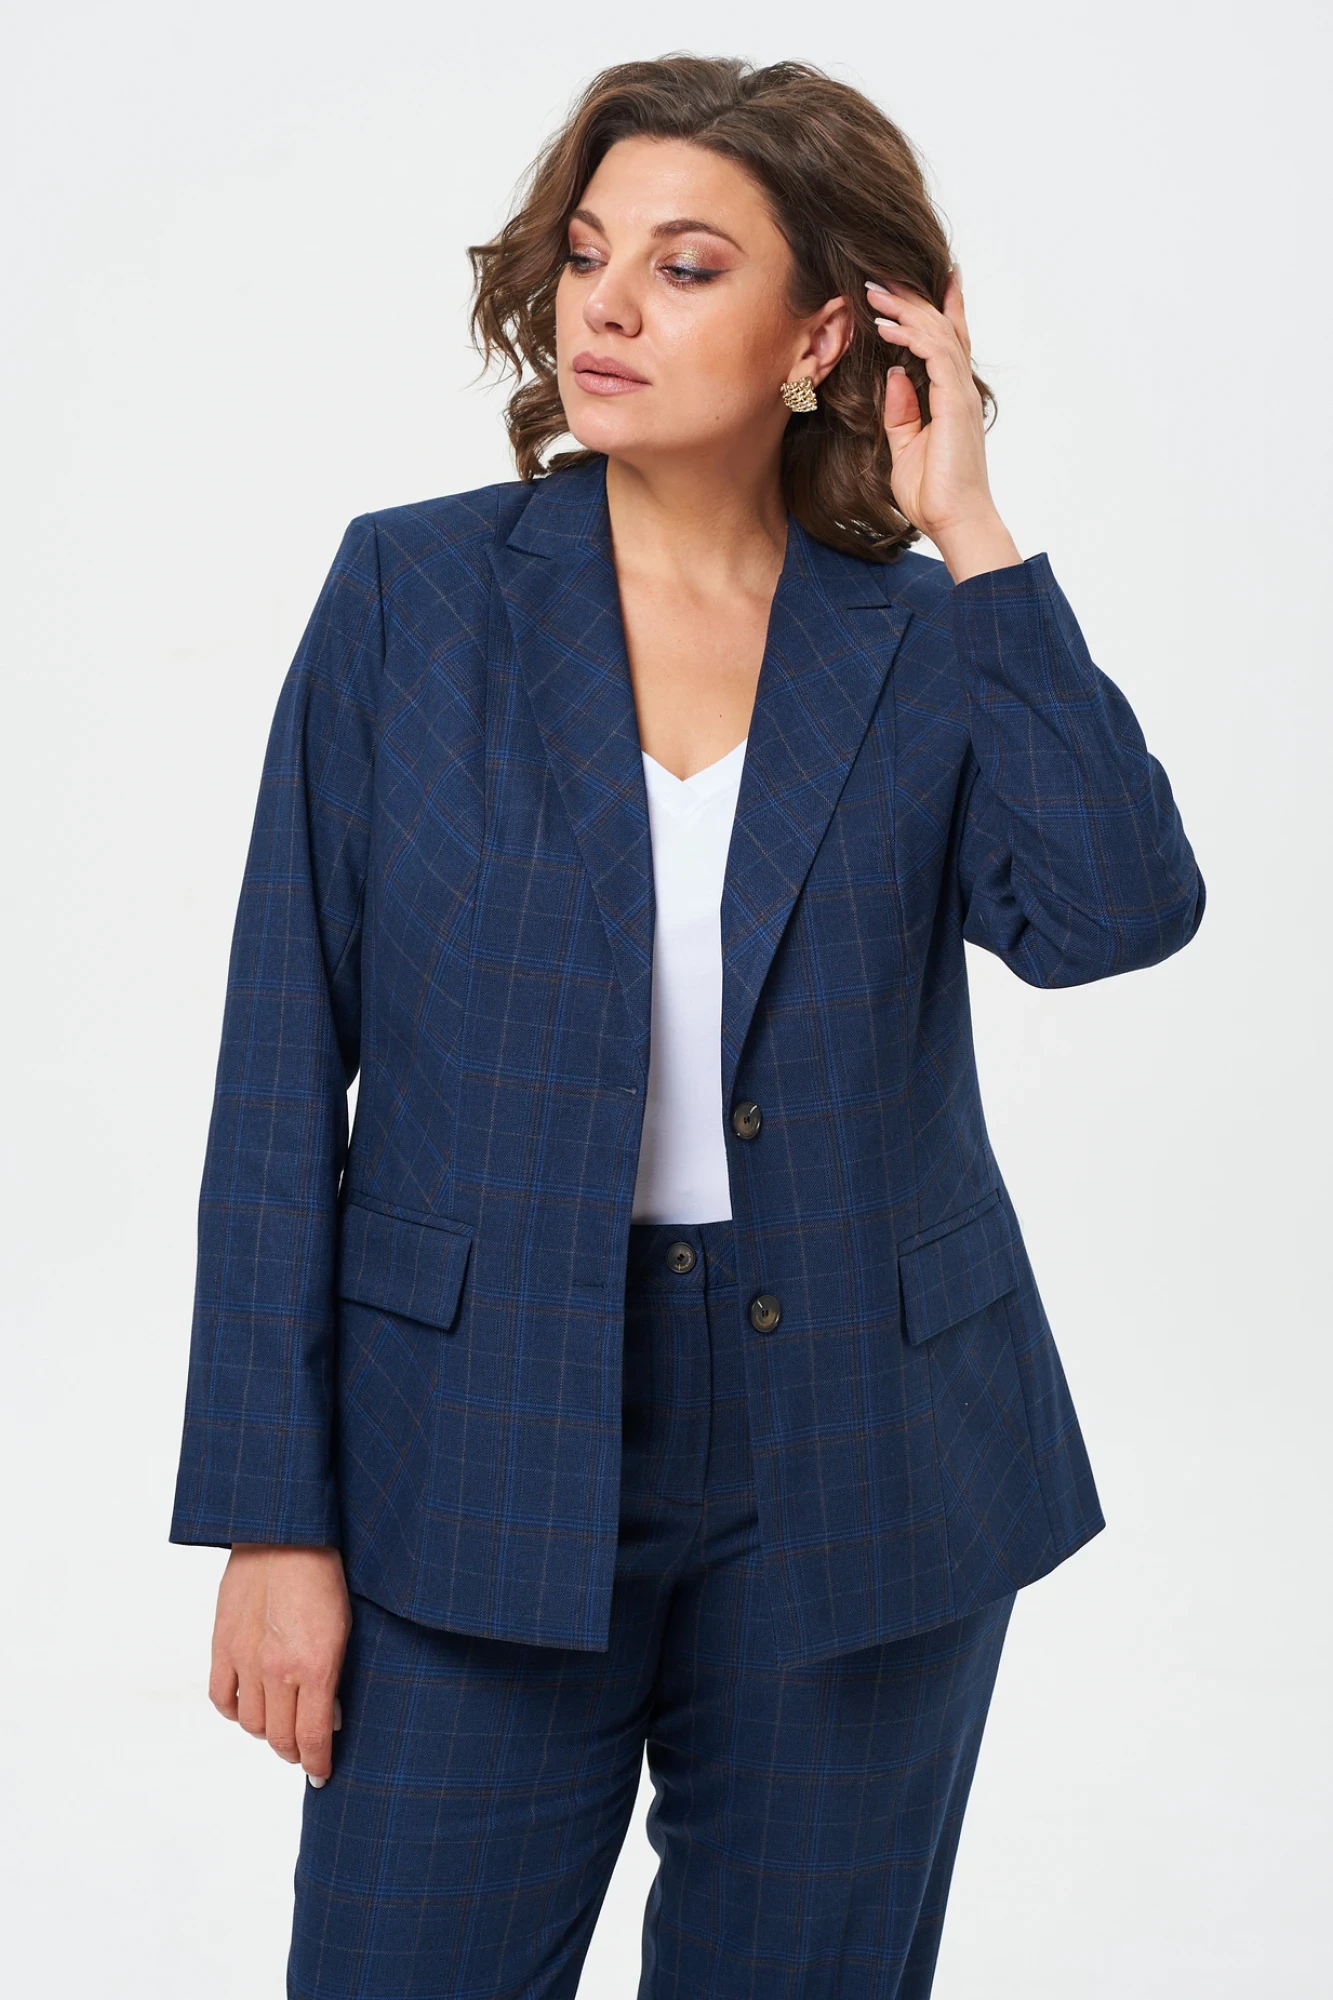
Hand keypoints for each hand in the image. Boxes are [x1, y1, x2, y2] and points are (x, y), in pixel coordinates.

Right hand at [210, 1544, 351, 1785]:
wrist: (285, 1533)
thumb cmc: (325, 1573)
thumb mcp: (345, 1626)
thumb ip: (335, 1675)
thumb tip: (331, 1716)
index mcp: (315, 1666)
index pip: (313, 1738)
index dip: (318, 1764)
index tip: (321, 1775)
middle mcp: (277, 1670)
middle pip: (281, 1738)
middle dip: (295, 1753)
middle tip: (304, 1752)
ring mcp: (246, 1659)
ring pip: (250, 1724)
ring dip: (266, 1733)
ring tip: (279, 1726)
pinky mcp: (222, 1645)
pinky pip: (222, 1698)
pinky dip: (235, 1711)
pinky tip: (248, 1706)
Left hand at [864, 269, 1022, 582]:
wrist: (955, 522)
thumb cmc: (933, 494)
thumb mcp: (906, 448)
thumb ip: (902, 412)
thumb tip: (895, 375)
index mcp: (951, 398)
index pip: (948, 341)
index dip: (940, 307)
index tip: (921, 281)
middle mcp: (959, 390)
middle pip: (941, 327)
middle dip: (911, 299)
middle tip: (880, 278)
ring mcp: (960, 394)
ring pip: (938, 333)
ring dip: (905, 310)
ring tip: (874, 293)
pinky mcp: (955, 404)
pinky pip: (936, 355)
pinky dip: (911, 336)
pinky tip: (887, 328)